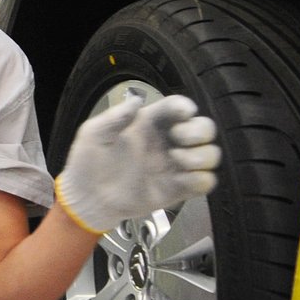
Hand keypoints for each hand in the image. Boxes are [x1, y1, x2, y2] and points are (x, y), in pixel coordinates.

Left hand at [54, 94, 220, 234]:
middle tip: (179, 139)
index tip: (184, 113)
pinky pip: (206, 182)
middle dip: (200, 131)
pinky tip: (182, 180)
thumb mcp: (94, 134)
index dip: (185, 107)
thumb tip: (135, 101)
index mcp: (150, 123)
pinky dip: (202, 180)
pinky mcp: (179, 189)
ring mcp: (175, 166)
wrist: (88, 198)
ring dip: (202, 155)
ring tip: (178, 161)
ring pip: (211, 154)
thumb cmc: (88, 162)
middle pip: (205, 128)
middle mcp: (168, 142)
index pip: (178, 107)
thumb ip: (115, 117)